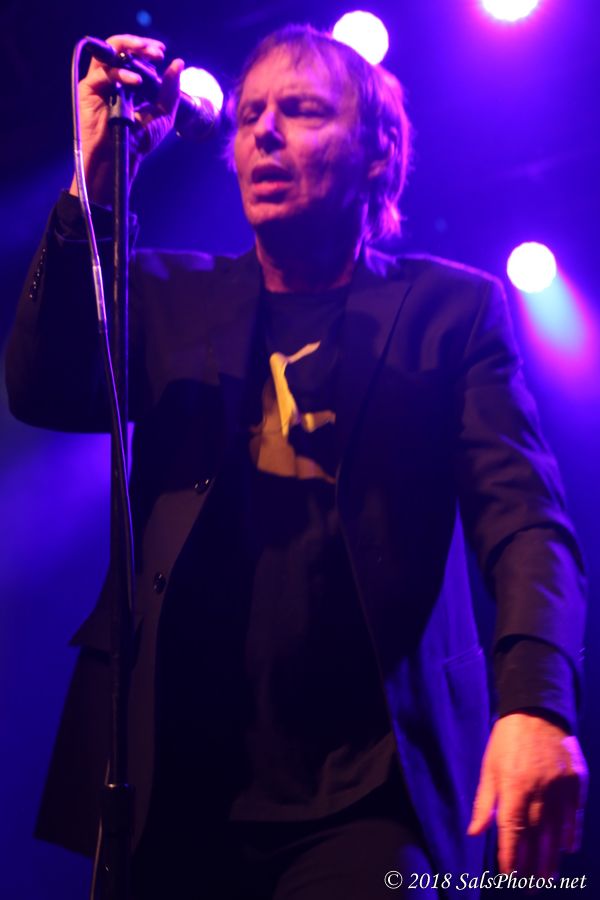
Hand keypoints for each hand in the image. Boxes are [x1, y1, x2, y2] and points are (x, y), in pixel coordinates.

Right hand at [69, 34, 183, 204]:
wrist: (121, 159)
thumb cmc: (139, 142)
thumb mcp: (163, 114)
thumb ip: (170, 90)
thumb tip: (178, 63)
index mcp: (127, 84)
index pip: (133, 57)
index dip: (146, 50)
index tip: (161, 52)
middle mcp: (111, 81)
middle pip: (119, 48)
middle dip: (138, 45)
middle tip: (155, 51)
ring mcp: (98, 84)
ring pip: (107, 53)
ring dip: (129, 49)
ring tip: (149, 58)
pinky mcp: (88, 90)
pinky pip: (102, 73)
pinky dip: (121, 74)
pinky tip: (136, 82)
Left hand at [467, 712, 587, 877]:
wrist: (535, 711)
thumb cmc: (507, 741)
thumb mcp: (489, 768)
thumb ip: (484, 803)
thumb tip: (475, 832)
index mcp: (513, 786)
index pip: (513, 831)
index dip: (512, 855)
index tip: (509, 875)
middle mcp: (539, 789)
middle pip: (537, 836)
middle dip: (533, 864)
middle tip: (531, 886)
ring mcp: (560, 786)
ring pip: (557, 830)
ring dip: (552, 856)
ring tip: (548, 877)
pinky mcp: (575, 781)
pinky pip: (575, 814)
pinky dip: (571, 833)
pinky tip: (567, 849)